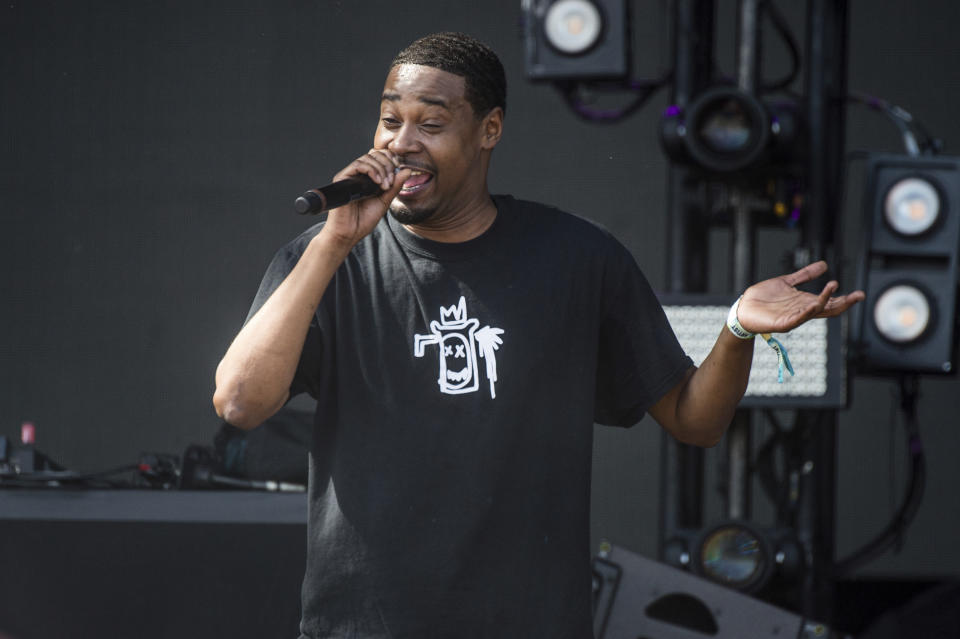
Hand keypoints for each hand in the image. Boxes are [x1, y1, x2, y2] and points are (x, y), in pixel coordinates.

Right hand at [321, 149, 411, 246]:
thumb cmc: (363, 220)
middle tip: (391, 181)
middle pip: (375, 154)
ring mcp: (350, 175)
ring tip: (385, 185)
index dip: (391, 159)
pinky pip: (357, 165)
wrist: (349, 233)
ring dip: (381, 169)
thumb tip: (407, 170)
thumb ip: (394, 186)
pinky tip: (377, 182)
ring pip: (367, 158)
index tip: (400, 170)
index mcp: (368, 177)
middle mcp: (359, 174)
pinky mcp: (342, 178)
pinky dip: (371, 170)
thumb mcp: (385, 201)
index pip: (380, 157)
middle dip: (388, 165)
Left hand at [737, 261, 864, 334]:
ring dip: (825, 300)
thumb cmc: (764, 298)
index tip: (860, 293)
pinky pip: (798, 318)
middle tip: (859, 295)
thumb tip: (824, 265)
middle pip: (828, 308)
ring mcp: (794, 317)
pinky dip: (807, 312)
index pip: (830, 301)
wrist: (744, 308)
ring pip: (815, 311)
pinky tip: (815, 304)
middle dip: (844, 303)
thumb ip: (805, 275)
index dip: (845, 298)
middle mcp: (803, 310)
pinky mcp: (783, 323)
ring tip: (833, 286)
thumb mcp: (787, 282)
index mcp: (805, 302)